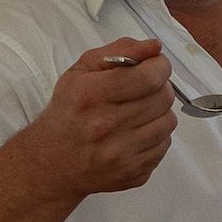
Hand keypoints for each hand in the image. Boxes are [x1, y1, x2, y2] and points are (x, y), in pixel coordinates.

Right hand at [19, 39, 177, 197]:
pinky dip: (155, 136)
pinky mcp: (133, 174)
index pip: (149, 77)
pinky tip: (135, 133)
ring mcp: (120, 155)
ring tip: (139, 111)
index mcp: (90, 96)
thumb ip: (120, 51)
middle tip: (145, 88)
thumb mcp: (82, 71)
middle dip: (160, 87)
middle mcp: (105, 127)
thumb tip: (155, 47)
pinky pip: (164, 146)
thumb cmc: (68, 111)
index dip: (160, 66)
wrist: (52, 163)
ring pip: (168, 122)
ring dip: (159, 112)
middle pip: (163, 98)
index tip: (155, 65)